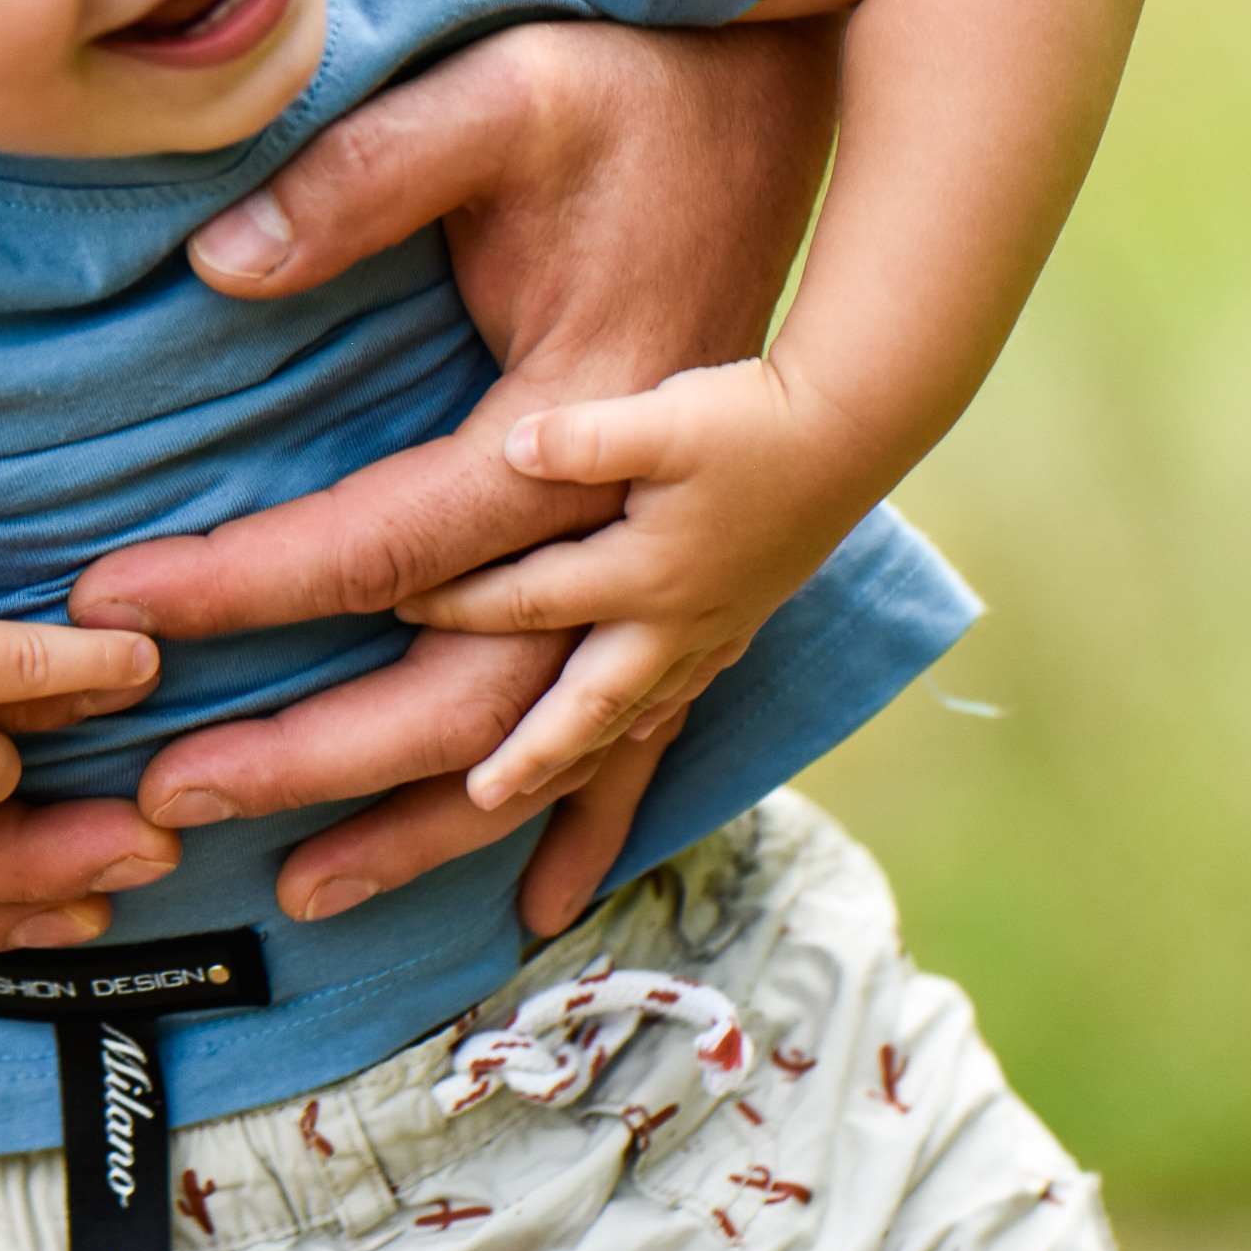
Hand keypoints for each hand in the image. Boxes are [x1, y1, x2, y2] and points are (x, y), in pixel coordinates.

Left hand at [70, 20, 837, 912]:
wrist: (803, 107)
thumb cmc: (643, 100)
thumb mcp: (500, 100)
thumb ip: (362, 177)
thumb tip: (223, 265)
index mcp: (576, 419)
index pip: (384, 541)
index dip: (243, 585)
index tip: (112, 604)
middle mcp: (636, 523)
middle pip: (464, 687)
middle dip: (312, 754)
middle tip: (168, 791)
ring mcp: (684, 559)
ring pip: (545, 741)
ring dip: (424, 822)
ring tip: (304, 892)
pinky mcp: (701, 560)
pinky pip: (641, 724)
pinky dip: (585, 812)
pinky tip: (541, 897)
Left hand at [403, 357, 863, 805]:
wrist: (851, 426)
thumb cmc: (750, 417)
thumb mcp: (663, 417)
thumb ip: (584, 438)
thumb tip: (515, 447)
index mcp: (644, 573)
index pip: (530, 601)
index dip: (459, 607)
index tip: (398, 613)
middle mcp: (674, 621)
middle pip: (585, 706)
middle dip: (530, 757)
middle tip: (478, 802)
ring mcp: (709, 630)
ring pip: (636, 721)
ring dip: (587, 775)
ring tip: (546, 833)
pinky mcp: (734, 620)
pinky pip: (681, 701)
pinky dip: (647, 735)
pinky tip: (635, 744)